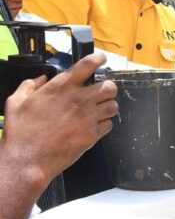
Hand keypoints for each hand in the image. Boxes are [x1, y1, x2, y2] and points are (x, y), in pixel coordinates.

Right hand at [1, 53, 118, 191]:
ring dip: (108, 106)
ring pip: (113, 106)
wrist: (27, 160)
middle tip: (101, 92)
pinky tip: (94, 126)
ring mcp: (88, 118)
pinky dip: (104, 124)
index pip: (88, 64)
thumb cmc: (21, 132)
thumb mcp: (16, 102)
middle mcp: (79, 100)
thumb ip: (29, 86)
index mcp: (61, 87)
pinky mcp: (92, 135)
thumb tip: (40, 79)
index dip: (98, 59)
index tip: (100, 59)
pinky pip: (109, 125)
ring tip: (99, 110)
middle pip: (110, 86)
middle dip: (107, 88)